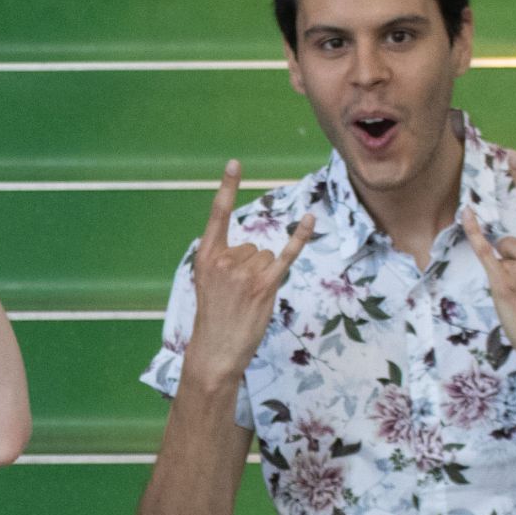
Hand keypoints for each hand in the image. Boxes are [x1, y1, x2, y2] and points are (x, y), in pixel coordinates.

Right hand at [182, 161, 314, 386]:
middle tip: (237, 296)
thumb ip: (224, 261)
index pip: (218, 215)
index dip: (227, 188)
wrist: (215, 352)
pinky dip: (299, 237)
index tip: (236, 163)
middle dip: (250, 268)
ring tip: (248, 300)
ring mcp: (244, 272)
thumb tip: (255, 251)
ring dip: (263, 277)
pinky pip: (285, 255)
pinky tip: (309, 219)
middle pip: (252, 245)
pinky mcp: (264, 285)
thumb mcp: (207, 285)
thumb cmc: (214, 320)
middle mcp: (224, 260)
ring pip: (266, 256)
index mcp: (206, 256)